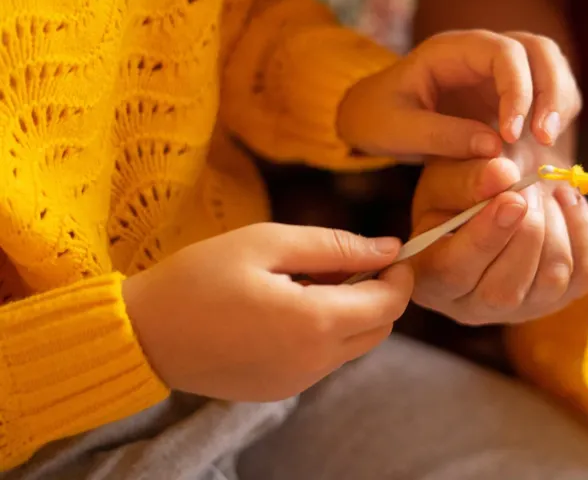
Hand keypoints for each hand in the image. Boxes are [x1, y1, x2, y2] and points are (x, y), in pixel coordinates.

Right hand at [123, 223, 412, 401]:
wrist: (142, 335)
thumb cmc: (199, 278)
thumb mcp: (267, 243)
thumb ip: (336, 246)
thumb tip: (388, 248)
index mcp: (315, 323)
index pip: (390, 304)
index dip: (400, 276)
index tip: (389, 253)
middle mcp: (315, 361)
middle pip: (380, 329)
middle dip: (378, 294)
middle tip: (341, 263)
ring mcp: (299, 382)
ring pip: (354, 346)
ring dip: (350, 313)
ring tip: (304, 282)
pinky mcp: (281, 390)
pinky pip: (324, 360)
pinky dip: (324, 333)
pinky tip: (285, 310)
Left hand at [338, 30, 579, 160]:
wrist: (371, 119)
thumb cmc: (378, 118)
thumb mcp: (397, 130)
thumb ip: (441, 136)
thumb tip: (495, 148)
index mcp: (453, 50)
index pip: (504, 52)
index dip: (517, 90)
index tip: (511, 135)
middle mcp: (483, 54)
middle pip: (539, 51)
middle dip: (551, 92)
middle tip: (544, 138)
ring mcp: (499, 73)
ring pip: (551, 68)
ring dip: (558, 103)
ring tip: (546, 143)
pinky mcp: (509, 96)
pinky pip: (546, 95)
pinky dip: (554, 115)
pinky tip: (543, 143)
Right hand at [410, 143, 587, 325]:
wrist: (498, 189)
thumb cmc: (460, 184)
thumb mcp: (446, 173)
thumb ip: (468, 178)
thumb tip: (503, 178)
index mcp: (429, 278)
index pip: (453, 272)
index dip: (485, 237)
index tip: (512, 198)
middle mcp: (471, 306)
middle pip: (504, 290)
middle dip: (526, 230)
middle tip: (528, 182)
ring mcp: (519, 309)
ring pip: (549, 280)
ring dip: (553, 225)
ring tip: (541, 188)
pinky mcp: (559, 299)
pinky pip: (583, 272)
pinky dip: (580, 228)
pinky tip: (562, 199)